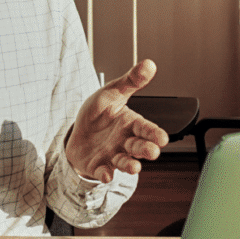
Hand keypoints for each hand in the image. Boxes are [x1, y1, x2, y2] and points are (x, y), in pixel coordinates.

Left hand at [65, 59, 168, 181]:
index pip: (146, 128)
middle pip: (139, 148)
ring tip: (134, 167)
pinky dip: (105, 174)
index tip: (162, 138)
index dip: (154, 134)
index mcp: (131, 124)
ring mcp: (113, 155)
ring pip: (125, 162)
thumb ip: (130, 82)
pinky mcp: (99, 166)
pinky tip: (106, 174)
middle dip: (146, 150)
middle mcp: (126, 141)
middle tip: (152, 152)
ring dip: (130, 166)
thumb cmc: (98, 114)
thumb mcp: (111, 93)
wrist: (77, 133)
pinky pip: (104, 172)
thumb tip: (149, 64)